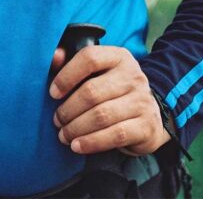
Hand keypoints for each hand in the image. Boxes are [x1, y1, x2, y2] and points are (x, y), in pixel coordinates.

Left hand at [48, 45, 168, 156]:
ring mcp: (142, 101)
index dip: (67, 75)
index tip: (53, 92)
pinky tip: (77, 146)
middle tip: (57, 120)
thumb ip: (73, 63)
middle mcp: (133, 76)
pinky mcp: (146, 126)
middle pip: (92, 91)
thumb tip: (54, 57)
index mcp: (119, 57)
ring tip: (64, 135)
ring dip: (76, 128)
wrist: (149, 114)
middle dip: (68, 109)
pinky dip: (92, 143)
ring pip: (101, 115)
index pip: (90, 58)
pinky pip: (114, 135)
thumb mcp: (99, 72)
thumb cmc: (114, 91)